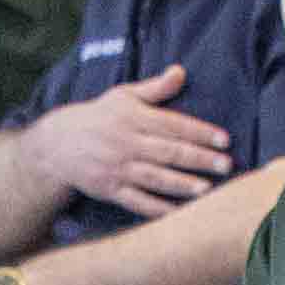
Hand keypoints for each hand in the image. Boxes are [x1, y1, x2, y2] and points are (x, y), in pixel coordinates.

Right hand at [26, 67, 238, 214]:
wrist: (58, 144)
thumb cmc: (99, 117)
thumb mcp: (123, 96)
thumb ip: (155, 88)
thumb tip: (181, 71)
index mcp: (133, 118)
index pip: (173, 125)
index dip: (200, 132)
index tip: (224, 139)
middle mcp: (126, 143)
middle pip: (168, 152)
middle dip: (199, 159)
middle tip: (226, 164)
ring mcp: (117, 169)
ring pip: (155, 178)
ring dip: (182, 184)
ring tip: (207, 189)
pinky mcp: (110, 190)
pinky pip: (138, 202)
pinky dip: (158, 208)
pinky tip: (179, 213)